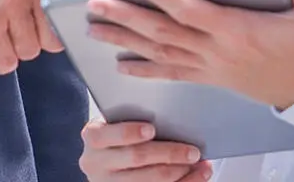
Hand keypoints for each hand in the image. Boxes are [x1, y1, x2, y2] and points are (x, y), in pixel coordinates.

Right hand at [79, 121, 212, 181]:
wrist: (112, 162)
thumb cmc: (123, 135)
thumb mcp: (120, 123)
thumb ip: (136, 118)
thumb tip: (173, 117)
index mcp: (93, 137)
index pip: (107, 135)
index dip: (129, 132)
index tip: (151, 129)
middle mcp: (95, 163)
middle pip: (135, 158)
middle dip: (168, 153)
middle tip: (193, 151)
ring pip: (147, 181)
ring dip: (179, 173)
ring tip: (200, 164)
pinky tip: (200, 175)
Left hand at [87, 0, 293, 109]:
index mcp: (238, 31)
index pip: (189, 9)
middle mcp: (218, 52)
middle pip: (163, 33)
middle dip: (125, 17)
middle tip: (93, 4)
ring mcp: (213, 67)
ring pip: (160, 53)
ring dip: (124, 41)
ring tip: (93, 28)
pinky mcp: (214, 78)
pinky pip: (173, 73)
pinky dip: (145, 69)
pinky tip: (121, 64)